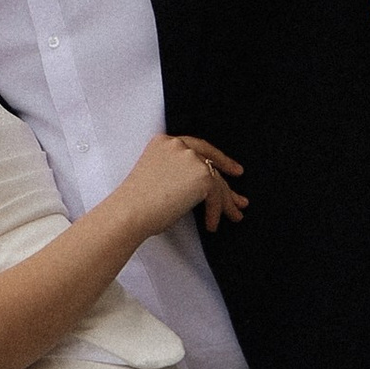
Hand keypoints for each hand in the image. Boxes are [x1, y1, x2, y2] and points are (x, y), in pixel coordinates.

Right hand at [116, 133, 248, 235]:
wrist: (130, 212)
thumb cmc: (136, 204)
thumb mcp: (156, 177)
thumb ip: (178, 174)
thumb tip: (205, 190)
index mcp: (163, 142)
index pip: (197, 147)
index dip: (218, 159)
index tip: (231, 170)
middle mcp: (178, 144)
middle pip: (210, 164)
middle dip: (226, 186)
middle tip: (239, 200)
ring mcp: (191, 157)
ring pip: (217, 181)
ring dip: (226, 202)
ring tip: (235, 216)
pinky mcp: (202, 175)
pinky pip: (215, 196)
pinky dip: (215, 212)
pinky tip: (211, 226)